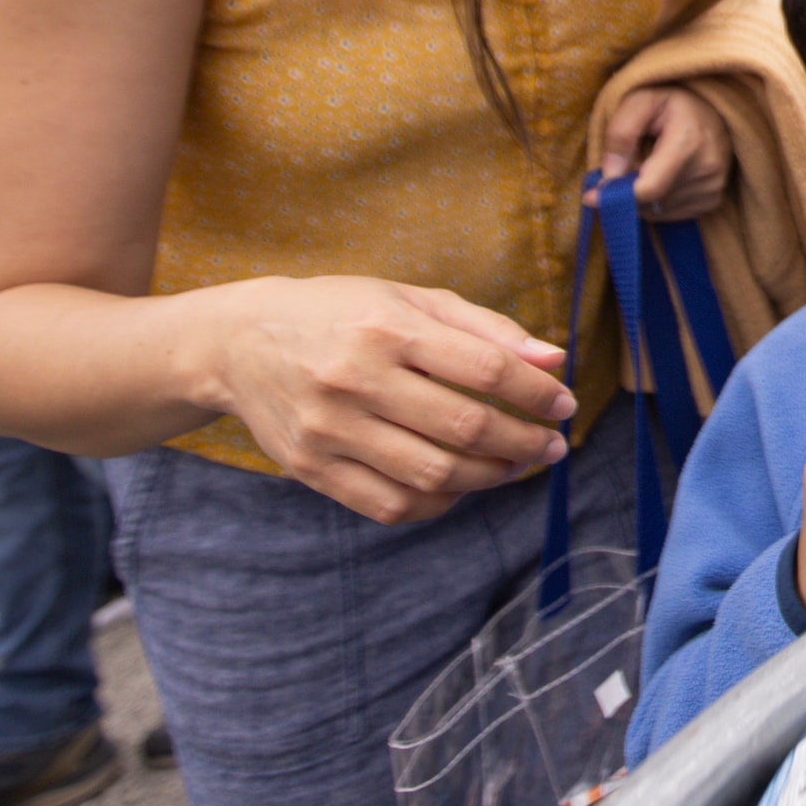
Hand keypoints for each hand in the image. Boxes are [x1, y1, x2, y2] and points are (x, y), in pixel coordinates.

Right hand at [205, 275, 575, 523]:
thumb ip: (487, 329)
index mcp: (388, 328)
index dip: (536, 392)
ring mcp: (329, 429)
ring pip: (431, 475)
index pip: (484, 367)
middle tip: (552, 445)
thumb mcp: (411, 300)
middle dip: (524, 441)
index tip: (564, 404)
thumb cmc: (343, 313)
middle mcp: (356, 379)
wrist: (241, 341)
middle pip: (464, 427)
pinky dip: (437, 504)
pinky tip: (461, 486)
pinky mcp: (310, 467)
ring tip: (516, 465)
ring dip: (490, 477)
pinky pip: (389, 505)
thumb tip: (553, 361)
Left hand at [598, 84, 731, 220]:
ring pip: (658, 211)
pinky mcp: (713, 200)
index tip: (590, 197)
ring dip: (640, 199)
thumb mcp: (639, 101)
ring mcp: (713, 186)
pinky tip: (660, 179)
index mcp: (689, 141)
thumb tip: (608, 178)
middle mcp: (707, 168)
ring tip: (644, 169)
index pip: (650, 188)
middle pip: (650, 202)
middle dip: (626, 193)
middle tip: (617, 172)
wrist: (710, 110)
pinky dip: (656, 203)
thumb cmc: (670, 102)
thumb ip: (620, 134)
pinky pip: (671, 215)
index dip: (617, 196)